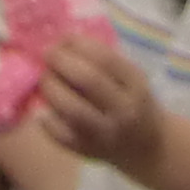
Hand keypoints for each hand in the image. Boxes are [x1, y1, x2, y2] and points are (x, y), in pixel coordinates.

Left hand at [30, 31, 163, 174]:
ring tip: (45, 79)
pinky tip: (43, 108)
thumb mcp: (130, 76)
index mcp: (135, 86)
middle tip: (48, 54)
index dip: (78, 44)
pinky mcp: (88, 151)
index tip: (64, 38)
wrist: (146, 146)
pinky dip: (46, 119)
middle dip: (61, 62)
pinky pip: (60, 135)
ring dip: (51, 88)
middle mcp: (123, 111)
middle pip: (87, 80)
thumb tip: (63, 40)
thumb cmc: (132, 100)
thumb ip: (103, 59)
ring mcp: (106, 134)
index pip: (105, 58)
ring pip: (71, 108)